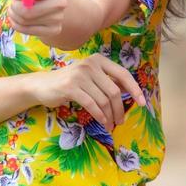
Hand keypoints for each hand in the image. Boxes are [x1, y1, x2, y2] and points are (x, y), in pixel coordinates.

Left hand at [8, 0, 66, 41]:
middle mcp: (61, 1)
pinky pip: (26, 30)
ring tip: (13, 10)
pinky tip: (16, 19)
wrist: (49, 6)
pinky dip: (16, 24)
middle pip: (29, 11)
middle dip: (15, 7)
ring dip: (13, 15)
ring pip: (25, 20)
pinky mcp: (54, 30)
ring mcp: (59, 18)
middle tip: (12, 3)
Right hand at [31, 53, 145, 129]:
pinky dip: (100, 116)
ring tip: (110, 125)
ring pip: (103, 100)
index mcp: (98, 60)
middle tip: (121, 121)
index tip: (142, 103)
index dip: (135, 89)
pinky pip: (92, 105)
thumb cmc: (69, 83)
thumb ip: (107, 81)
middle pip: (114, 91)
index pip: (123, 74)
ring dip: (109, 116)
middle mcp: (90, 64)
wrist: (43, 85)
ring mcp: (80, 75)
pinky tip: (103, 122)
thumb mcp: (90, 77)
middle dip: (120, 109)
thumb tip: (131, 91)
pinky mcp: (71, 88)